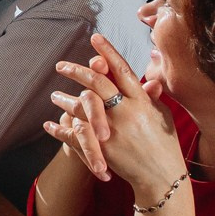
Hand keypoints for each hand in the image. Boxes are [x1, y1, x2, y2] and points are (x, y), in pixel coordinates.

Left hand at [41, 33, 183, 205]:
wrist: (162, 177)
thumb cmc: (165, 145)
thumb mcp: (162, 115)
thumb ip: (150, 96)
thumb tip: (146, 74)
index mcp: (142, 101)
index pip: (122, 70)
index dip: (108, 52)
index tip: (95, 38)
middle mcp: (126, 112)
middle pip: (97, 83)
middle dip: (77, 72)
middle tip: (60, 65)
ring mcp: (113, 130)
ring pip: (82, 107)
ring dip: (65, 100)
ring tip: (54, 95)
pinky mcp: (103, 148)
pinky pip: (75, 134)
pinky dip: (61, 129)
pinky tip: (50, 124)